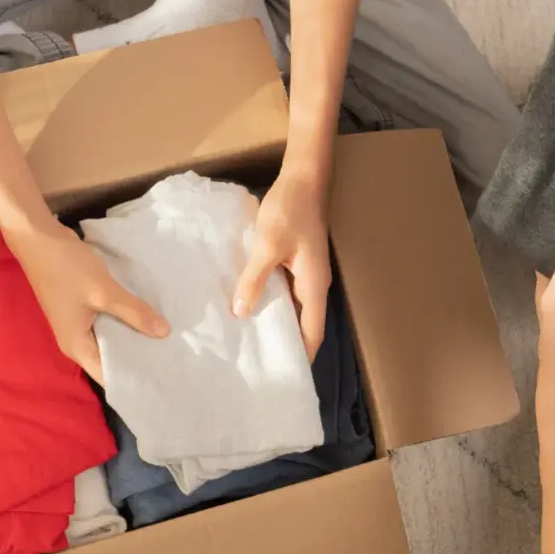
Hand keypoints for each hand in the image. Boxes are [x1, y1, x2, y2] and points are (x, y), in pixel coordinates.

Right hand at [3, 219, 169, 383]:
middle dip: (139, 358)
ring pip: (111, 338)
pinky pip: (108, 322)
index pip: (108, 376)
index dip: (134, 379)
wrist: (38, 238)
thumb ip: (134, 312)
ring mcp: (78, 324)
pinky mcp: (83, 308)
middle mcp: (76, 341)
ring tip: (168, 338)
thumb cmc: (67, 269)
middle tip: (173, 357)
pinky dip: (125, 320)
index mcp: (77, 347)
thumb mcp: (104, 291)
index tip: (163, 378)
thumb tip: (164, 333)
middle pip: (111, 359)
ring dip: (134, 336)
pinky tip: (148, 315)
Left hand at [232, 168, 331, 359]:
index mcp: (313, 285)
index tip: (283, 376)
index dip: (301, 356)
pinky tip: (249, 302)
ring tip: (249, 339)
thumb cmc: (290, 210)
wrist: (303, 177)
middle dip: (286, 344)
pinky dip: (271, 301)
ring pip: (294, 307)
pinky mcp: (297, 260)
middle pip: (304, 323)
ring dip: (276, 322)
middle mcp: (314, 284)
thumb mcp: (268, 244)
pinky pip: (286, 290)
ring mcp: (306, 271)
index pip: (312, 332)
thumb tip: (240, 312)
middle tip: (259, 363)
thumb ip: (254, 279)